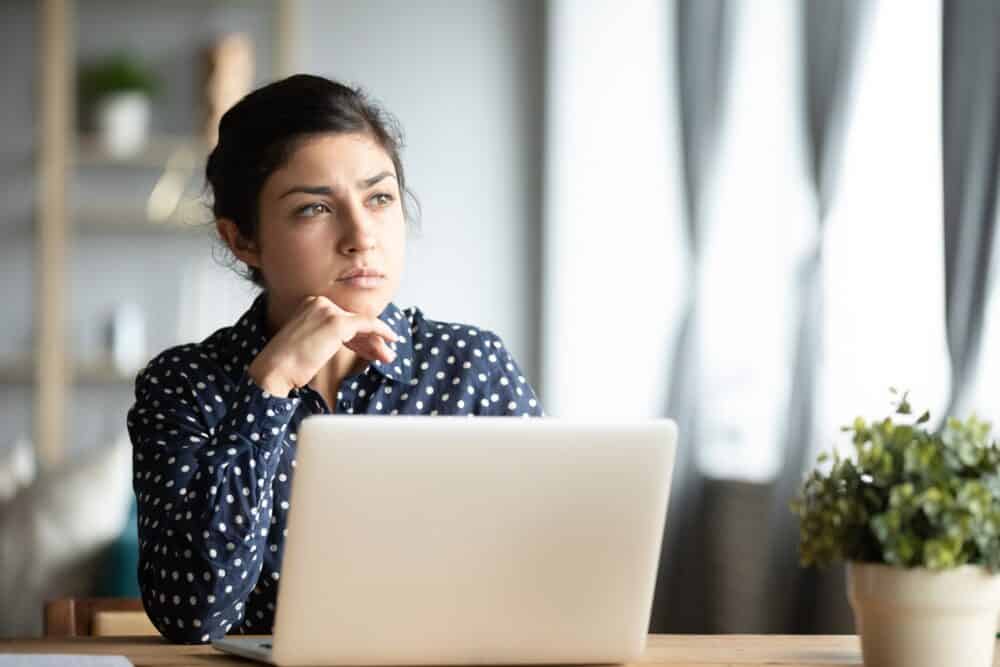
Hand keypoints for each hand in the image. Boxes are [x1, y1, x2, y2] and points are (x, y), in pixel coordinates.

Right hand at [248, 295, 398, 395]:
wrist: (274, 371)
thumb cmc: (286, 365)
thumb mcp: (307, 344)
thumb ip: (325, 338)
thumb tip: (351, 341)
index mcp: (309, 305)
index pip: (341, 319)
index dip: (358, 337)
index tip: (369, 350)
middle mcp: (318, 303)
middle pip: (352, 321)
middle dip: (369, 340)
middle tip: (383, 354)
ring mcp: (327, 310)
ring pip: (361, 324)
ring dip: (377, 342)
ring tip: (389, 356)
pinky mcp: (336, 322)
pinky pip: (367, 324)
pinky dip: (382, 331)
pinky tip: (391, 339)